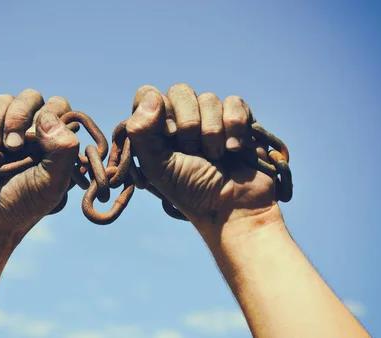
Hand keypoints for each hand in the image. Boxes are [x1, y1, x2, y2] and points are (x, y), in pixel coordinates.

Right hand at [0, 90, 78, 244]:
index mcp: (55, 141)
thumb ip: (62, 150)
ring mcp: (4, 125)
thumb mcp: (52, 184)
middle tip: (10, 148)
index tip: (34, 143)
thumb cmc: (21, 205)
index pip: (58, 106)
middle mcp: (32, 129)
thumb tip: (48, 116)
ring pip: (5, 99)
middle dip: (17, 118)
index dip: (46, 117)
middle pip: (30, 97)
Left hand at [126, 84, 279, 228]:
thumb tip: (151, 97)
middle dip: (187, 124)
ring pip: (208, 98)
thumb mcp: (156, 167)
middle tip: (193, 151)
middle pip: (179, 90)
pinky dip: (234, 127)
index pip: (149, 94)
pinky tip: (233, 149)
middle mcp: (183, 117)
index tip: (169, 136)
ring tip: (215, 157)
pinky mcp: (239, 118)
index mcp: (157, 128)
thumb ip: (142, 133)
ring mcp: (211, 116)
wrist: (232, 207)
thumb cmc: (191, 191)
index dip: (159, 110)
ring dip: (211, 132)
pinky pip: (234, 103)